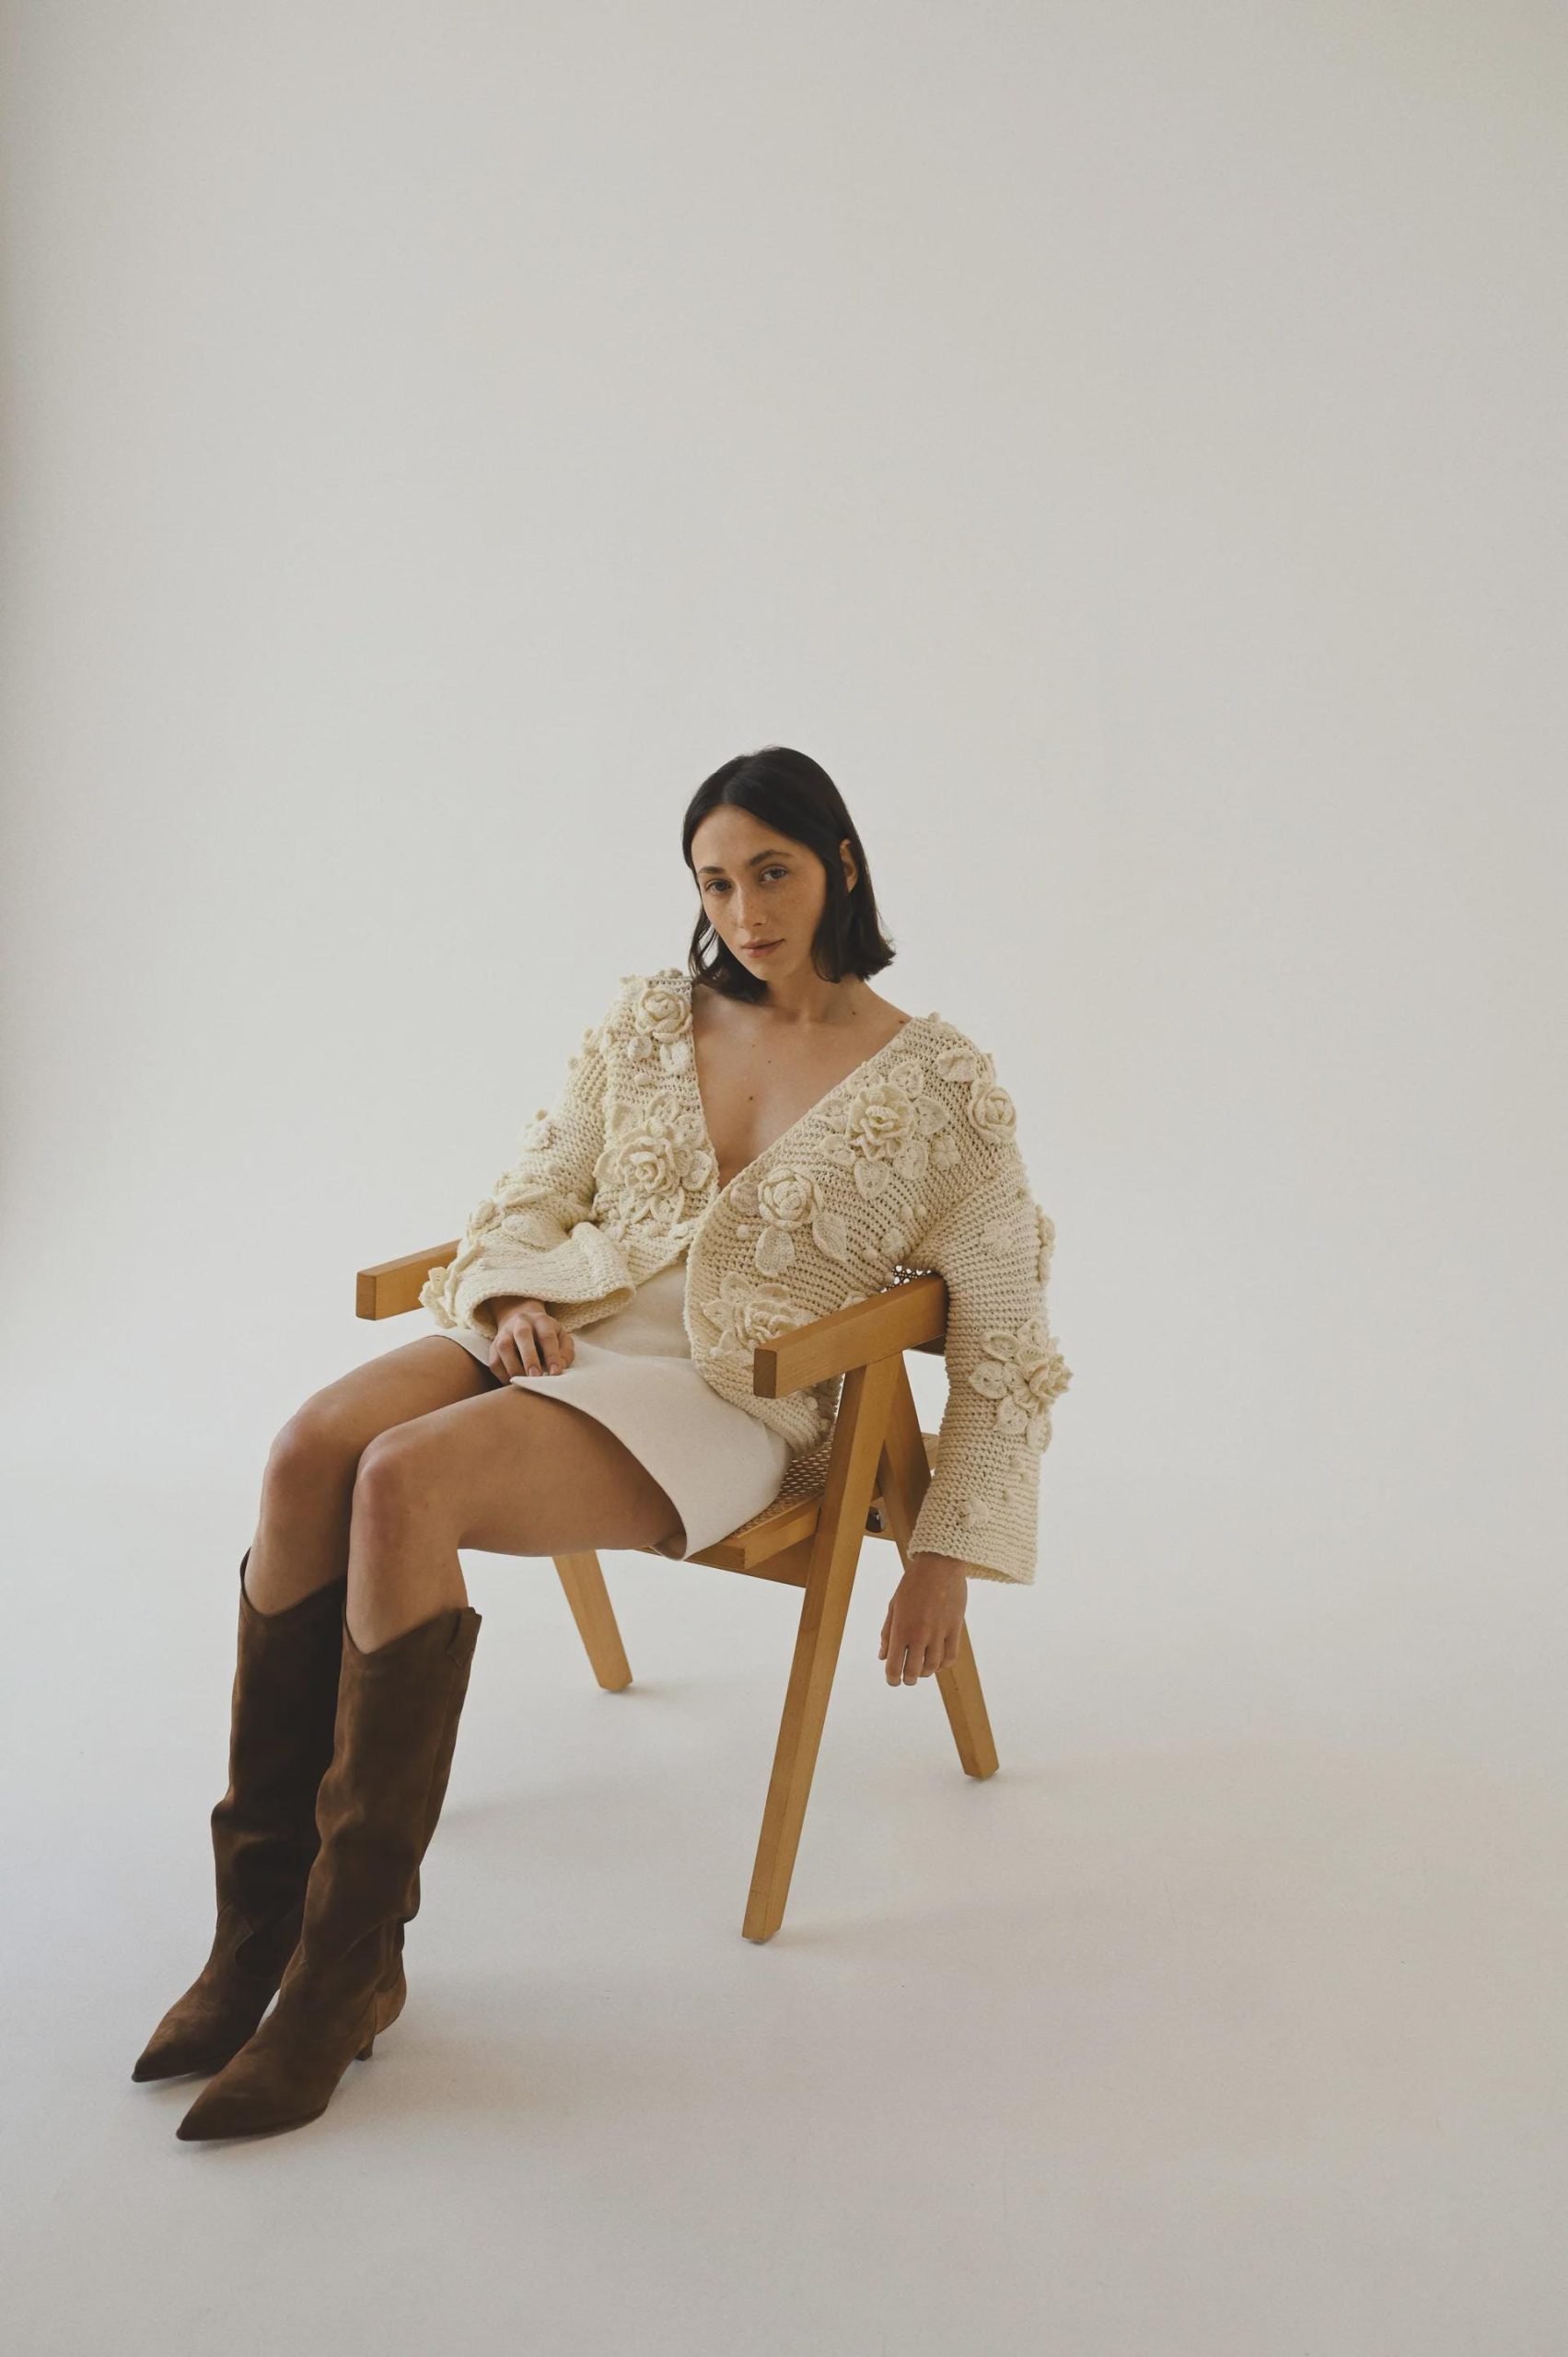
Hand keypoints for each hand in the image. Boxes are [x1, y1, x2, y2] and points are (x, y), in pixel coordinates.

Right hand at [489, 1298, 575, 1380]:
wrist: (522, 1323)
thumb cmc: (546, 1336)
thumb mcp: (561, 1338)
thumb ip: (565, 1352)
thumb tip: (560, 1368)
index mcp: (541, 1320)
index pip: (547, 1336)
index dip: (552, 1355)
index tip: (555, 1373)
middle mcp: (521, 1323)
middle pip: (523, 1335)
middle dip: (529, 1357)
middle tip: (536, 1376)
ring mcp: (504, 1333)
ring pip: (504, 1348)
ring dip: (514, 1367)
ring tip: (524, 1383)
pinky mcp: (493, 1347)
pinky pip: (495, 1362)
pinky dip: (503, 1375)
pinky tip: (514, 1384)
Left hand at [879, 1554, 967, 1684]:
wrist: (939, 1565)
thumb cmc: (912, 1583)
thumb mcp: (893, 1606)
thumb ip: (887, 1633)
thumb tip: (882, 1657)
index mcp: (901, 1629)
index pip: (894, 1666)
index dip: (892, 1679)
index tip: (893, 1680)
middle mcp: (919, 1634)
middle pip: (913, 1671)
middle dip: (908, 1679)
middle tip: (907, 1677)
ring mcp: (939, 1633)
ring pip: (933, 1667)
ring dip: (926, 1672)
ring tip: (922, 1668)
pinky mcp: (955, 1628)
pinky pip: (950, 1656)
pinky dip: (943, 1664)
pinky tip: (938, 1661)